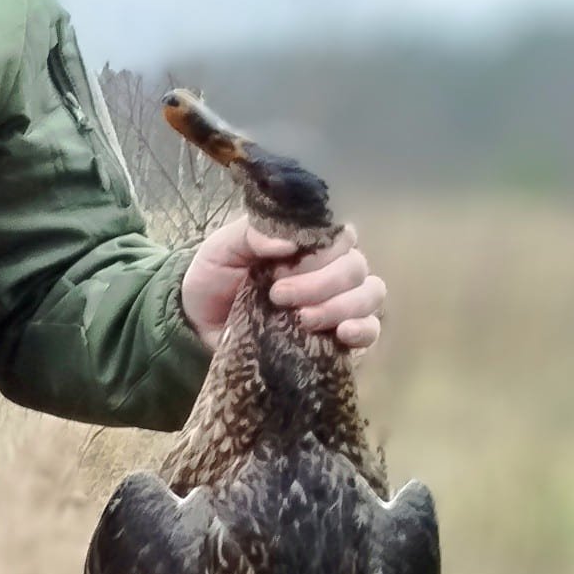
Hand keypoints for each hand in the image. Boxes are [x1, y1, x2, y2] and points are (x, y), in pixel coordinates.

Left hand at [180, 212, 386, 356]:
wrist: (201, 327)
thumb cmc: (215, 280)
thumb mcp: (222, 249)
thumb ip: (251, 235)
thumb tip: (287, 243)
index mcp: (311, 243)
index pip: (341, 236)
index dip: (319, 253)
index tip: (279, 270)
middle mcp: (333, 269)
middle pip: (355, 268)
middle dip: (321, 283)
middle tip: (279, 296)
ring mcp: (341, 303)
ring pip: (369, 295)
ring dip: (340, 306)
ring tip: (304, 319)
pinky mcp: (341, 339)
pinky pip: (372, 331)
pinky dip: (364, 331)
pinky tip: (343, 334)